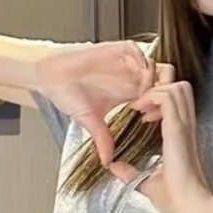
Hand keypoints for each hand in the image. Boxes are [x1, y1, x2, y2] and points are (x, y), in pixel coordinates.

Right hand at [33, 40, 154, 165]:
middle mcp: (128, 77)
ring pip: (153, 64)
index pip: (156, 97)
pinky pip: (136, 50)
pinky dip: (140, 60)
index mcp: (127, 92)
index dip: (158, 107)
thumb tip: (107, 162)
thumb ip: (103, 139)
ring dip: (152, 77)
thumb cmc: (68, 94)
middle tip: (153, 104)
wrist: (49, 76)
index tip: (149, 118)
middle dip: (163, 91)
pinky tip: (133, 74)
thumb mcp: (90, 121)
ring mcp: (123, 63)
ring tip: (142, 91)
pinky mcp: (114, 50)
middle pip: (161, 79)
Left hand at [112, 64, 212, 212]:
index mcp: (182, 136)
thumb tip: (113, 166)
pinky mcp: (178, 130)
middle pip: (181, 88)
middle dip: (160, 87)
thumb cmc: (176, 199)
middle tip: (141, 103)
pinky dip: (153, 98)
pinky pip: (168, 99)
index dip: (159, 99)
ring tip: (140, 106)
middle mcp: (186, 127)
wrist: (190, 206)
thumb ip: (130, 172)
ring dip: (156, 90)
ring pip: (177, 88)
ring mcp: (184, 127)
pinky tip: (141, 111)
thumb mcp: (147, 182)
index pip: (177, 102)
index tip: (142, 113)